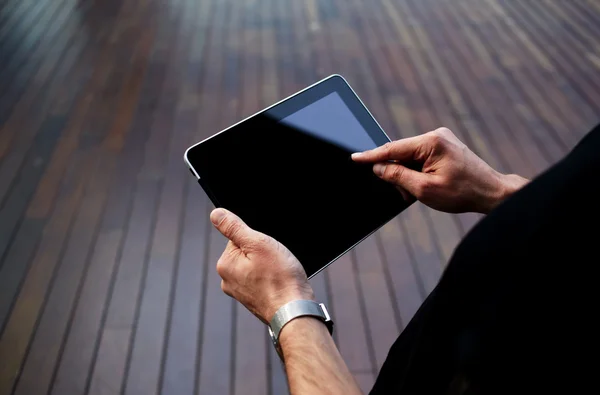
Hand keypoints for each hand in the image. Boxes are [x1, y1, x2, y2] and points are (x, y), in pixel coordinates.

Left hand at [210, 208, 313, 323]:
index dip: (257, 239)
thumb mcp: (258, 243)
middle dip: (262, 253)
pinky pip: (262, 281)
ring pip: (256, 267)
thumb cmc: (280, 278)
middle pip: (247, 253)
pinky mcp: (254, 300)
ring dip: (268, 267)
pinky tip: (279, 283)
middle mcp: (228, 280)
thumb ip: (234, 227)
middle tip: (275, 262)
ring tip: (278, 273)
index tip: (268, 250)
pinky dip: (271, 279)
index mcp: (225, 264)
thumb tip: (216, 214)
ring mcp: (241, 292)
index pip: (238, 238)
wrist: (294, 309)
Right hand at [352, 127, 527, 213]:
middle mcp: (436, 135)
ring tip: (420, 193)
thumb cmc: (463, 192)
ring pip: (410, 158)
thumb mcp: (424, 189)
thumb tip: (378, 167)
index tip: (354, 158)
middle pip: (401, 154)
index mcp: (431, 142)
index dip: (371, 156)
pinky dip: (417, 173)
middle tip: (405, 194)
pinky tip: (425, 185)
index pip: (392, 149)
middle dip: (397, 174)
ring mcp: (441, 140)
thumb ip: (397, 176)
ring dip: (408, 176)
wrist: (492, 193)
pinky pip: (420, 158)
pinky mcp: (444, 147)